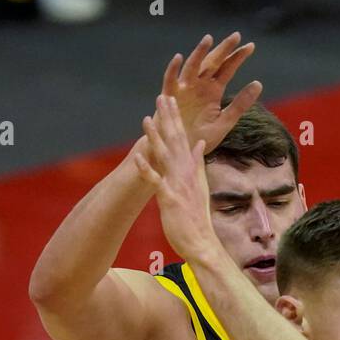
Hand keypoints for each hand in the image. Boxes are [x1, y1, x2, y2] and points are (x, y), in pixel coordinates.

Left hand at [135, 95, 221, 262]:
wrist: (202, 242)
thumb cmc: (197, 218)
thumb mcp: (200, 185)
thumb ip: (198, 163)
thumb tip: (199, 143)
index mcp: (191, 170)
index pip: (183, 138)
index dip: (176, 119)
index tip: (170, 101)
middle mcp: (186, 174)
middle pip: (176, 141)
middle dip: (168, 119)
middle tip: (162, 97)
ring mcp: (178, 186)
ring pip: (165, 157)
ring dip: (156, 138)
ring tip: (146, 119)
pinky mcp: (170, 200)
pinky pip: (156, 182)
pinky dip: (147, 170)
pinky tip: (137, 158)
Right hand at [158, 33, 261, 155]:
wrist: (180, 152)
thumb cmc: (201, 138)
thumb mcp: (225, 122)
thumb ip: (240, 104)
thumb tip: (258, 83)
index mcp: (213, 91)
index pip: (227, 69)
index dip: (238, 57)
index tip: (251, 46)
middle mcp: (199, 86)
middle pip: (212, 63)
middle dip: (223, 49)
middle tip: (236, 36)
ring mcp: (184, 89)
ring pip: (192, 67)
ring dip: (199, 53)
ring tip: (208, 39)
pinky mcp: (169, 97)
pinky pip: (170, 81)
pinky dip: (173, 69)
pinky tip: (178, 58)